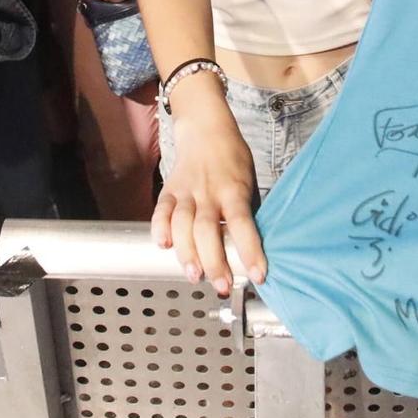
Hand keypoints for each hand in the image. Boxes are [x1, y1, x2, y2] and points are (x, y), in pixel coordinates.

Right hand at [152, 100, 264, 296]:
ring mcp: (186, 191)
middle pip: (207, 230)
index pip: (243, 223)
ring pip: (183, 224)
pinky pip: (161, 211)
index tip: (258, 274)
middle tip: (222, 287)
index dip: (250, 251)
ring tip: (194, 276)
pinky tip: (163, 246)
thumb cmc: (232, 161)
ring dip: (187, 253)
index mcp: (234, 190)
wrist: (206, 130)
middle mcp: (209, 192)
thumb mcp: (249, 183)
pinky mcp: (169, 190)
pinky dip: (159, 229)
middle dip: (214, 263)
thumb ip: (246, 213)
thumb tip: (249, 250)